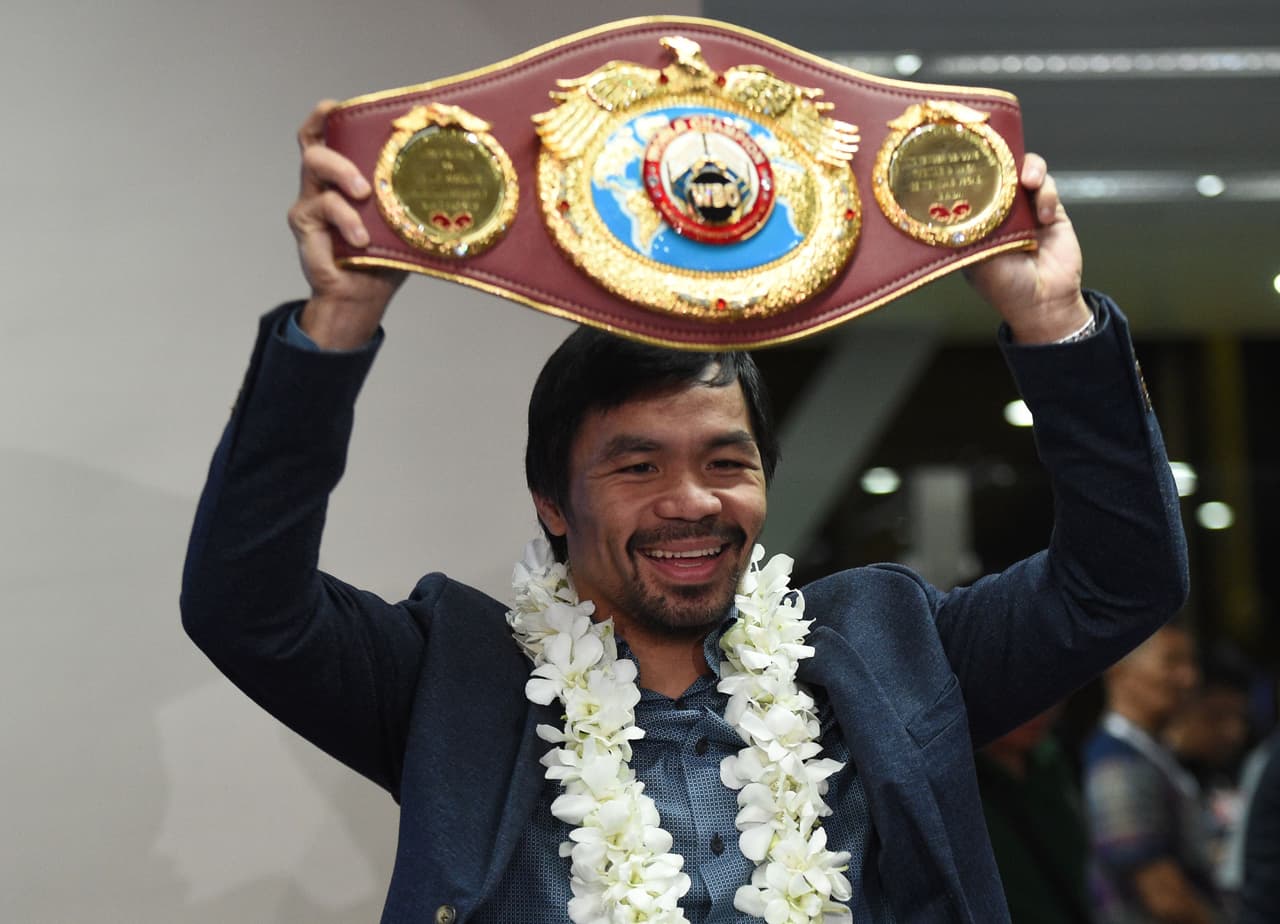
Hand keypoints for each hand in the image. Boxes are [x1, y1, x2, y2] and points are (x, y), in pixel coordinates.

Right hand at [288, 100, 405, 348]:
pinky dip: (347, 220)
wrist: (361, 297)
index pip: (327, 132)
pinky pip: (323, 207)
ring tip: (365, 194)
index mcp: (345, 175)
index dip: (328, 114)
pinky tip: (363, 238)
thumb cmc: (385, 257)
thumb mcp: (407, 222)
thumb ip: (421, 198)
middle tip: (366, 171)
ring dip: (342, 173)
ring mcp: (310, 200)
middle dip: (337, 138)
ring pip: (314, 164)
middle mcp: (323, 182)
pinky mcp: (305, 224)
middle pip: (314, 142)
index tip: (342, 105)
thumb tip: (471, 175)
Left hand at [964, 154, 1091, 343]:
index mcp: (973, 221)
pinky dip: (1046, 193)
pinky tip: (1045, 214)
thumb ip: (970, 231)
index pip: (969, 185)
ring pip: (1023, 170)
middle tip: (1003, 158)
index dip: (970, 170)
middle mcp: (996, 211)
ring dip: (1028, 170)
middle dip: (1001, 159)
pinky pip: (1047, 186)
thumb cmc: (1005, 287)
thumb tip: (956, 204)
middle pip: (997, 170)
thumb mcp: (977, 261)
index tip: (969, 158)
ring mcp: (1023, 208)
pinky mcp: (1049, 209)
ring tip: (1030, 181)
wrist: (1045, 302)